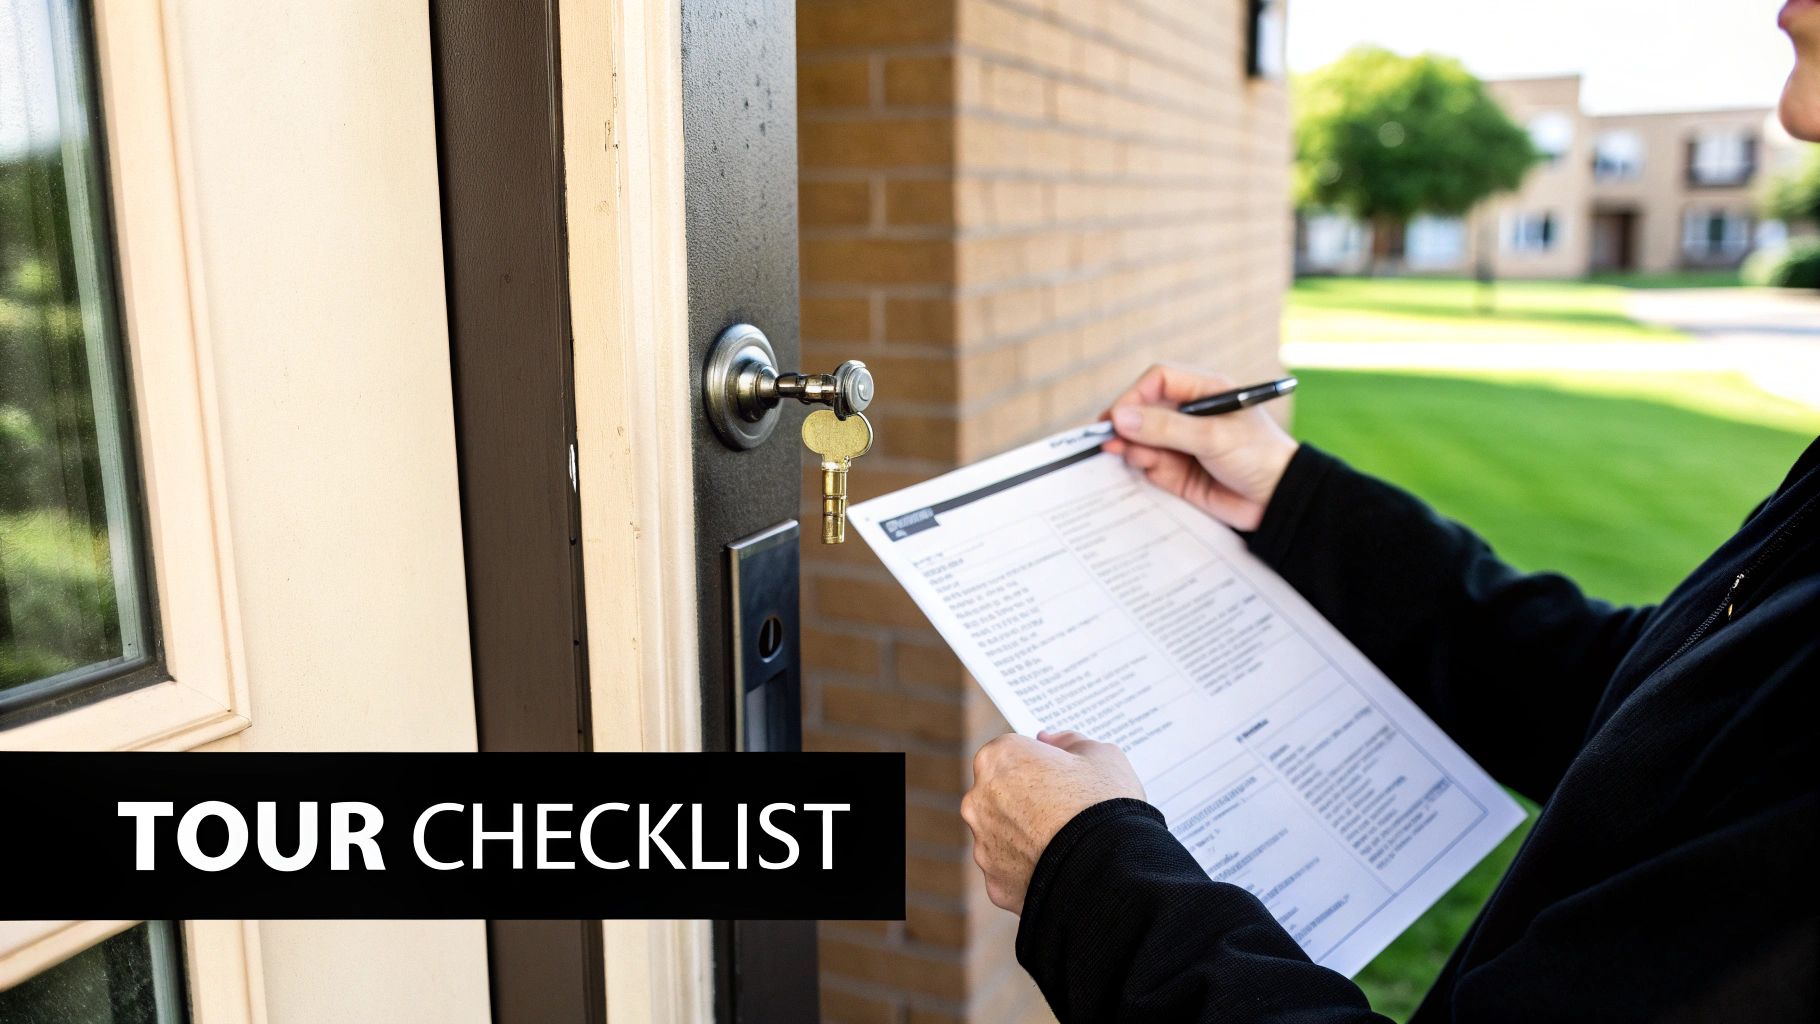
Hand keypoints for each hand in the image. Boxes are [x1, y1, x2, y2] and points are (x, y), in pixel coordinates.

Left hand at [961, 730, 1144, 914]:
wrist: (1110, 868)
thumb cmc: (1104, 802)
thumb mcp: (1100, 754)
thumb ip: (1069, 741)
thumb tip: (1049, 739)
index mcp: (998, 758)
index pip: (1012, 753)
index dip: (1040, 763)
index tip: (1063, 775)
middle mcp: (978, 799)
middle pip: (1000, 794)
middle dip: (1026, 800)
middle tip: (1066, 809)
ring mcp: (983, 844)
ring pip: (1002, 835)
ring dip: (1025, 836)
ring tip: (1066, 843)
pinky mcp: (994, 882)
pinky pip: (1011, 871)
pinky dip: (1030, 869)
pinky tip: (1059, 869)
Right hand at [1103, 364, 1299, 530]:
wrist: (1278, 501)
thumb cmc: (1258, 456)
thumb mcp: (1213, 437)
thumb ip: (1166, 428)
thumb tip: (1121, 418)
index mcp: (1204, 392)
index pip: (1159, 380)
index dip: (1135, 394)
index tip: (1118, 417)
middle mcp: (1189, 415)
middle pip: (1144, 410)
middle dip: (1126, 424)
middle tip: (1108, 440)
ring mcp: (1181, 443)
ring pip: (1141, 439)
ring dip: (1131, 446)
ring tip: (1133, 456)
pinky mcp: (1177, 471)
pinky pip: (1148, 464)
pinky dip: (1140, 465)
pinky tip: (1144, 468)